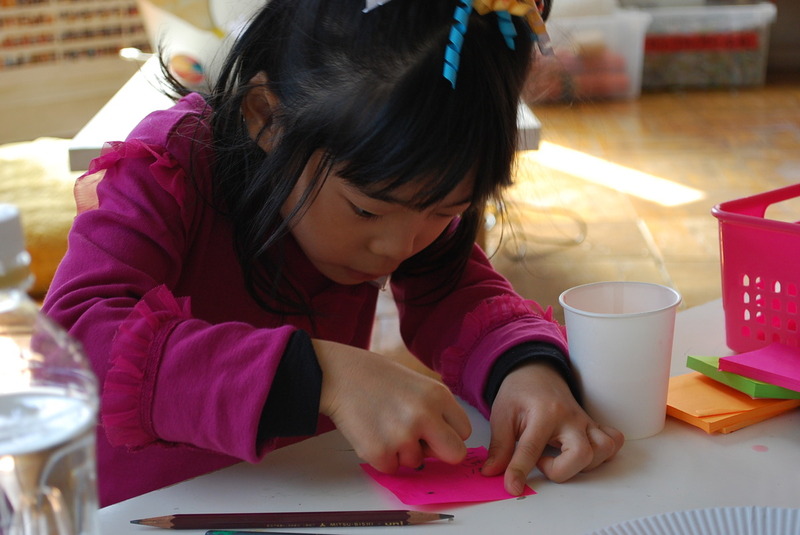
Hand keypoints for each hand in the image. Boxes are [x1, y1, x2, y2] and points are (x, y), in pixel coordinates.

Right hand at [314, 339, 471, 472]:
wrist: (338, 374)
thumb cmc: (376, 377)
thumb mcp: (418, 383)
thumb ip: (435, 410)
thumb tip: (444, 441)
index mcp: (438, 395)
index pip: (464, 432)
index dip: (448, 433)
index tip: (434, 431)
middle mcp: (425, 416)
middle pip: (455, 454)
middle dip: (439, 452)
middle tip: (420, 442)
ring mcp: (402, 436)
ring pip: (416, 462)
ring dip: (402, 451)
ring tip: (384, 425)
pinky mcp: (379, 452)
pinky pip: (391, 468)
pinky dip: (382, 457)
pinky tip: (371, 433)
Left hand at [481, 361, 623, 494]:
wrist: (536, 372)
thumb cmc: (519, 393)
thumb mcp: (501, 415)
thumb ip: (499, 447)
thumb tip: (492, 473)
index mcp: (543, 412)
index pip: (532, 448)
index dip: (519, 471)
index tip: (512, 487)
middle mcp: (570, 417)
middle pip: (582, 453)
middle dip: (561, 470)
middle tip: (541, 461)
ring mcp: (585, 421)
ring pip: (603, 449)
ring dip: (583, 464)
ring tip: (559, 457)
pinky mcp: (593, 425)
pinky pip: (613, 441)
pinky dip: (603, 453)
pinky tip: (579, 452)